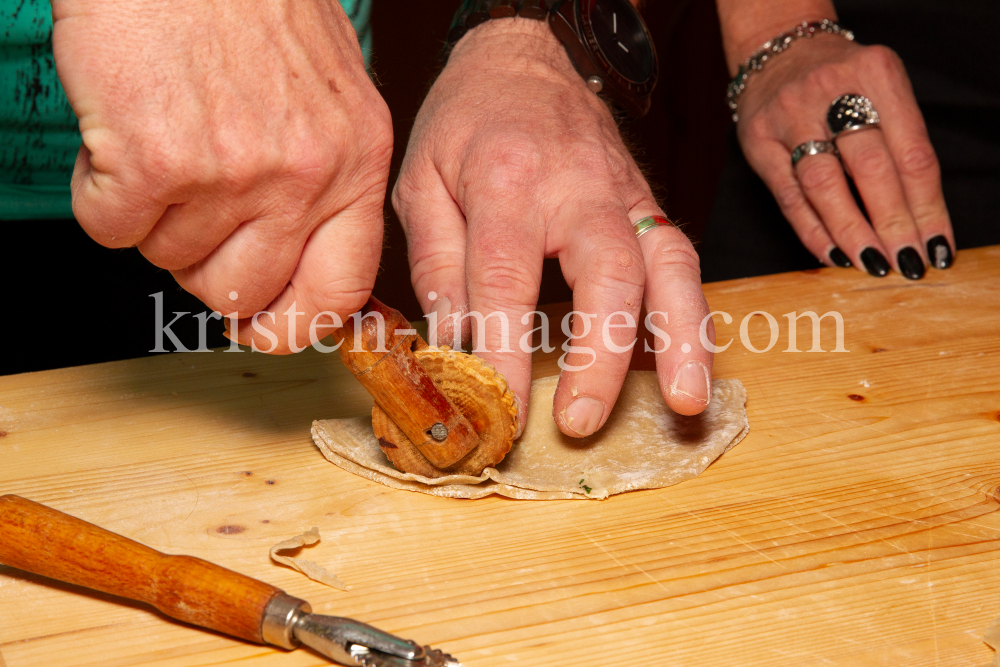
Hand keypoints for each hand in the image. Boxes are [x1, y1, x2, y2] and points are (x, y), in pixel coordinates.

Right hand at [52, 0, 391, 350]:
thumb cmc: (250, 8)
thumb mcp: (329, 98)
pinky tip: (124, 134)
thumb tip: (303, 267)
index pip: (339, 292)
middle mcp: (302, 174)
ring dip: (155, 215)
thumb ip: (326, 182)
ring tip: (167, 137)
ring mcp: (231, 171)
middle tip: (193, 204)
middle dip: (205, 264)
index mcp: (355, 162)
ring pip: (170, 260)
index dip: (293, 327)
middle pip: (240, 291)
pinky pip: (112, 228)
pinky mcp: (152, 159)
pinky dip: (102, 192)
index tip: (265, 328)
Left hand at [393, 18, 713, 437]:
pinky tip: (690, 365)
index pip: (506, 277)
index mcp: (506, 179)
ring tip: (687, 403)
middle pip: (607, 272)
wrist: (526, 55)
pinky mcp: (649, 205)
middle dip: (602, 355)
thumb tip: (453, 345)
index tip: (499, 409)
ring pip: (670, 266)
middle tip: (580, 421)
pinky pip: (681, 261)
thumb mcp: (421, 180)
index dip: (505, 351)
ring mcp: (625, 195)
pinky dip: (690, 317)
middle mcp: (578, 187)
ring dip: (683, 339)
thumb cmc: (467, 119)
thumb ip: (436, 263)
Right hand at [733, 33, 953, 277]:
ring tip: (872, 263)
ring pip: (825, 185)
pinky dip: (813, 231)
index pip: (912, 152)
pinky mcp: (759, 142)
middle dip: (892, 223)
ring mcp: (790, 116)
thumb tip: (919, 220)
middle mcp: (831, 91)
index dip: (927, 206)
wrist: (778, 55)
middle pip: (870, 168)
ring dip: (852, 231)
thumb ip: (900, 143)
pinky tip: (834, 253)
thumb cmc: (841, 83)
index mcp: (877, 74)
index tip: (936, 245)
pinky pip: (789, 197)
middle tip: (906, 261)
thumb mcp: (881, 90)